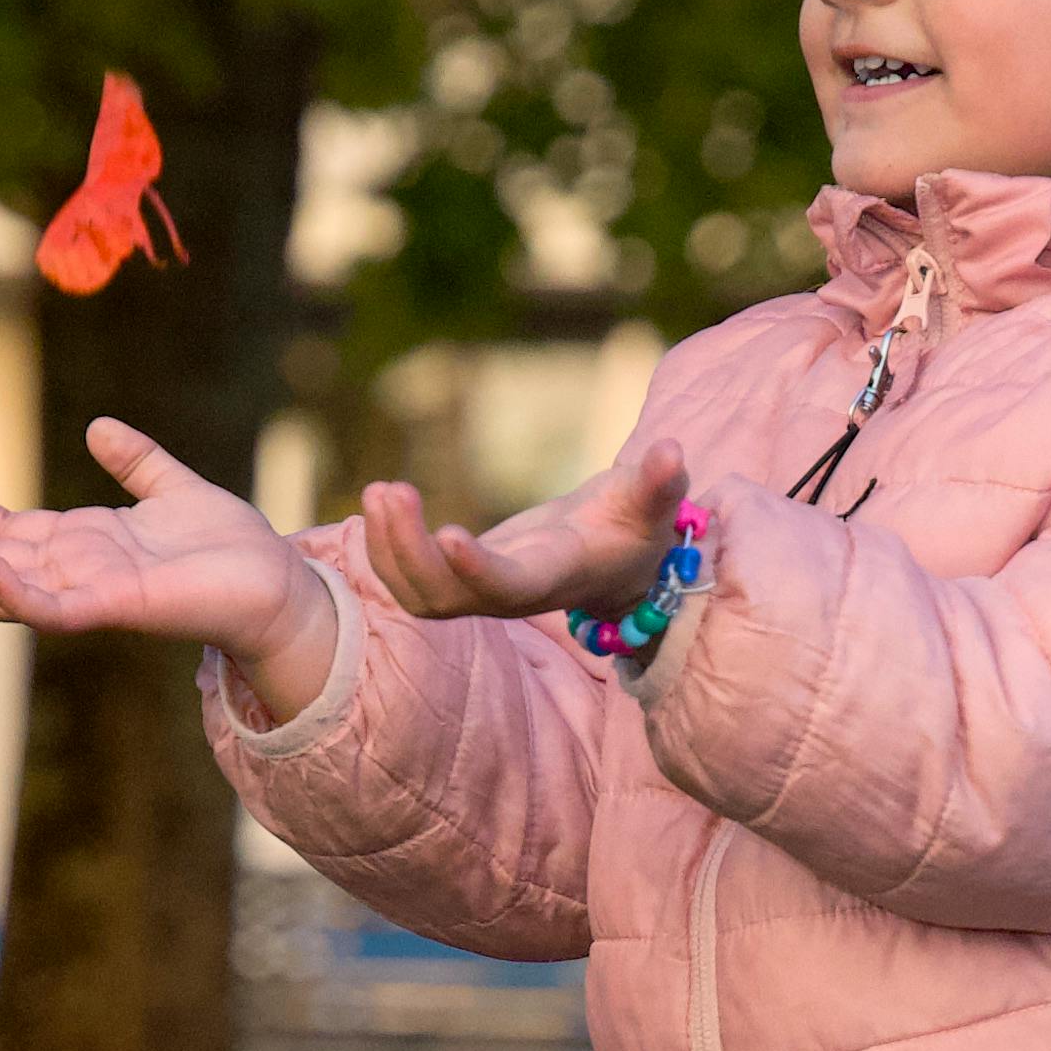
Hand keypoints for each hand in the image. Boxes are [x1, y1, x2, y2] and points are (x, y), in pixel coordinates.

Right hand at [0, 421, 345, 717]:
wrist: (277, 581)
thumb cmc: (231, 545)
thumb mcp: (172, 487)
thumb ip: (135, 461)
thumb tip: (99, 428)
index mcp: (83, 546)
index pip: (5, 530)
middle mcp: (75, 573)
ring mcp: (90, 594)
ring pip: (0, 589)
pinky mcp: (116, 608)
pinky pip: (53, 610)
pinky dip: (16, 594)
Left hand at [355, 445, 690, 625]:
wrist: (614, 561)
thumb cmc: (635, 528)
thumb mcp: (652, 502)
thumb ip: (660, 483)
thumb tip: (672, 451)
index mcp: (552, 577)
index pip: (508, 587)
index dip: (477, 570)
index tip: (448, 534)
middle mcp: (511, 595)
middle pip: (445, 599)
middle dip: (408, 553)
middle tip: (389, 491)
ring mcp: (481, 593)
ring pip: (418, 597)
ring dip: (387, 549)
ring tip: (378, 492)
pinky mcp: (461, 579)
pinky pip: (411, 580)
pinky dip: (385, 547)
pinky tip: (378, 500)